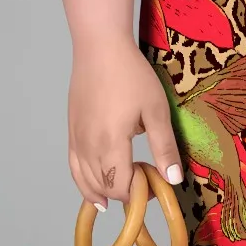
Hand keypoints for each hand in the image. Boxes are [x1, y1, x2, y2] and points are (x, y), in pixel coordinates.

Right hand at [68, 38, 182, 211]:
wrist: (100, 48)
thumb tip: (173, 180)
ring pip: (85, 180)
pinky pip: (73, 167)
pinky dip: (83, 183)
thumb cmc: (132, 75)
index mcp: (111, 143)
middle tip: (144, 183)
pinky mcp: (71, 131)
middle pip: (103, 186)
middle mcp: (89, 146)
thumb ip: (164, 147)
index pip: (121, 186)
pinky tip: (94, 193)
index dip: (138, 193)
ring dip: (104, 192)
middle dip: (124, 193)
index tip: (154, 182)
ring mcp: (77, 139)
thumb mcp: (157, 110)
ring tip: (121, 197)